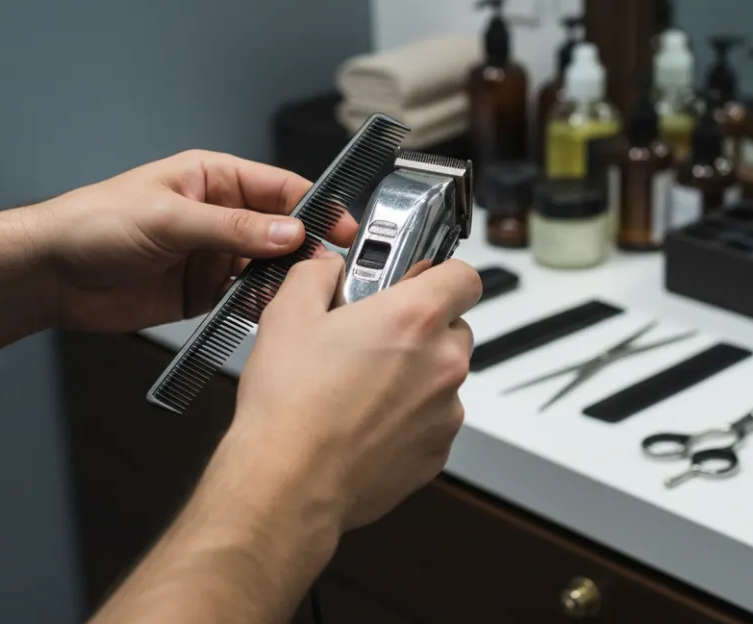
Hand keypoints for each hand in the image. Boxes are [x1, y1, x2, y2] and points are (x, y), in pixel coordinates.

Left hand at [34, 150, 356, 332]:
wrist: (50, 275)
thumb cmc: (93, 224)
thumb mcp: (169, 218)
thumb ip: (232, 228)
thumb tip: (288, 232)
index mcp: (214, 179)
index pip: (280, 187)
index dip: (316, 206)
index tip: (342, 227)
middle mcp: (220, 216)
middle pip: (282, 230)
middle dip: (306, 248)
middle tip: (326, 269)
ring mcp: (212, 255)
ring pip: (268, 267)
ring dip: (284, 281)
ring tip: (299, 295)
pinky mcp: (203, 293)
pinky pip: (245, 299)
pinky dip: (260, 307)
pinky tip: (268, 314)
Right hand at [224, 253, 481, 531]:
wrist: (288, 484)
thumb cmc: (289, 407)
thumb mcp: (288, 314)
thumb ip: (317, 274)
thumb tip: (328, 267)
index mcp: (415, 318)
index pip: (464, 276)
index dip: (440, 275)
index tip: (416, 283)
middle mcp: (442, 363)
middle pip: (454, 327)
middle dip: (419, 327)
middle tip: (372, 337)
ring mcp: (446, 411)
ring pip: (442, 377)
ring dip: (414, 374)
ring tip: (359, 386)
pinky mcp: (437, 451)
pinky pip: (433, 420)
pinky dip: (408, 417)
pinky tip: (363, 421)